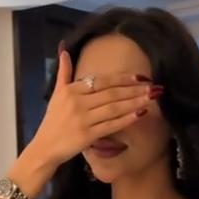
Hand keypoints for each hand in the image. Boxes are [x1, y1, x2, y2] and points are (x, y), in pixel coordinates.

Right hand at [30, 50, 154, 168]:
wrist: (44, 147)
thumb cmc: (53, 121)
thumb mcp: (56, 94)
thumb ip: (63, 73)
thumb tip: (64, 51)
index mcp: (71, 90)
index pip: (102, 81)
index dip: (122, 78)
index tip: (140, 76)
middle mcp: (77, 103)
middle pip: (111, 93)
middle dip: (134, 89)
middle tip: (153, 86)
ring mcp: (83, 119)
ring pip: (113, 108)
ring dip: (134, 102)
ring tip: (151, 97)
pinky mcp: (87, 136)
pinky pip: (111, 125)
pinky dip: (126, 119)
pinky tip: (139, 114)